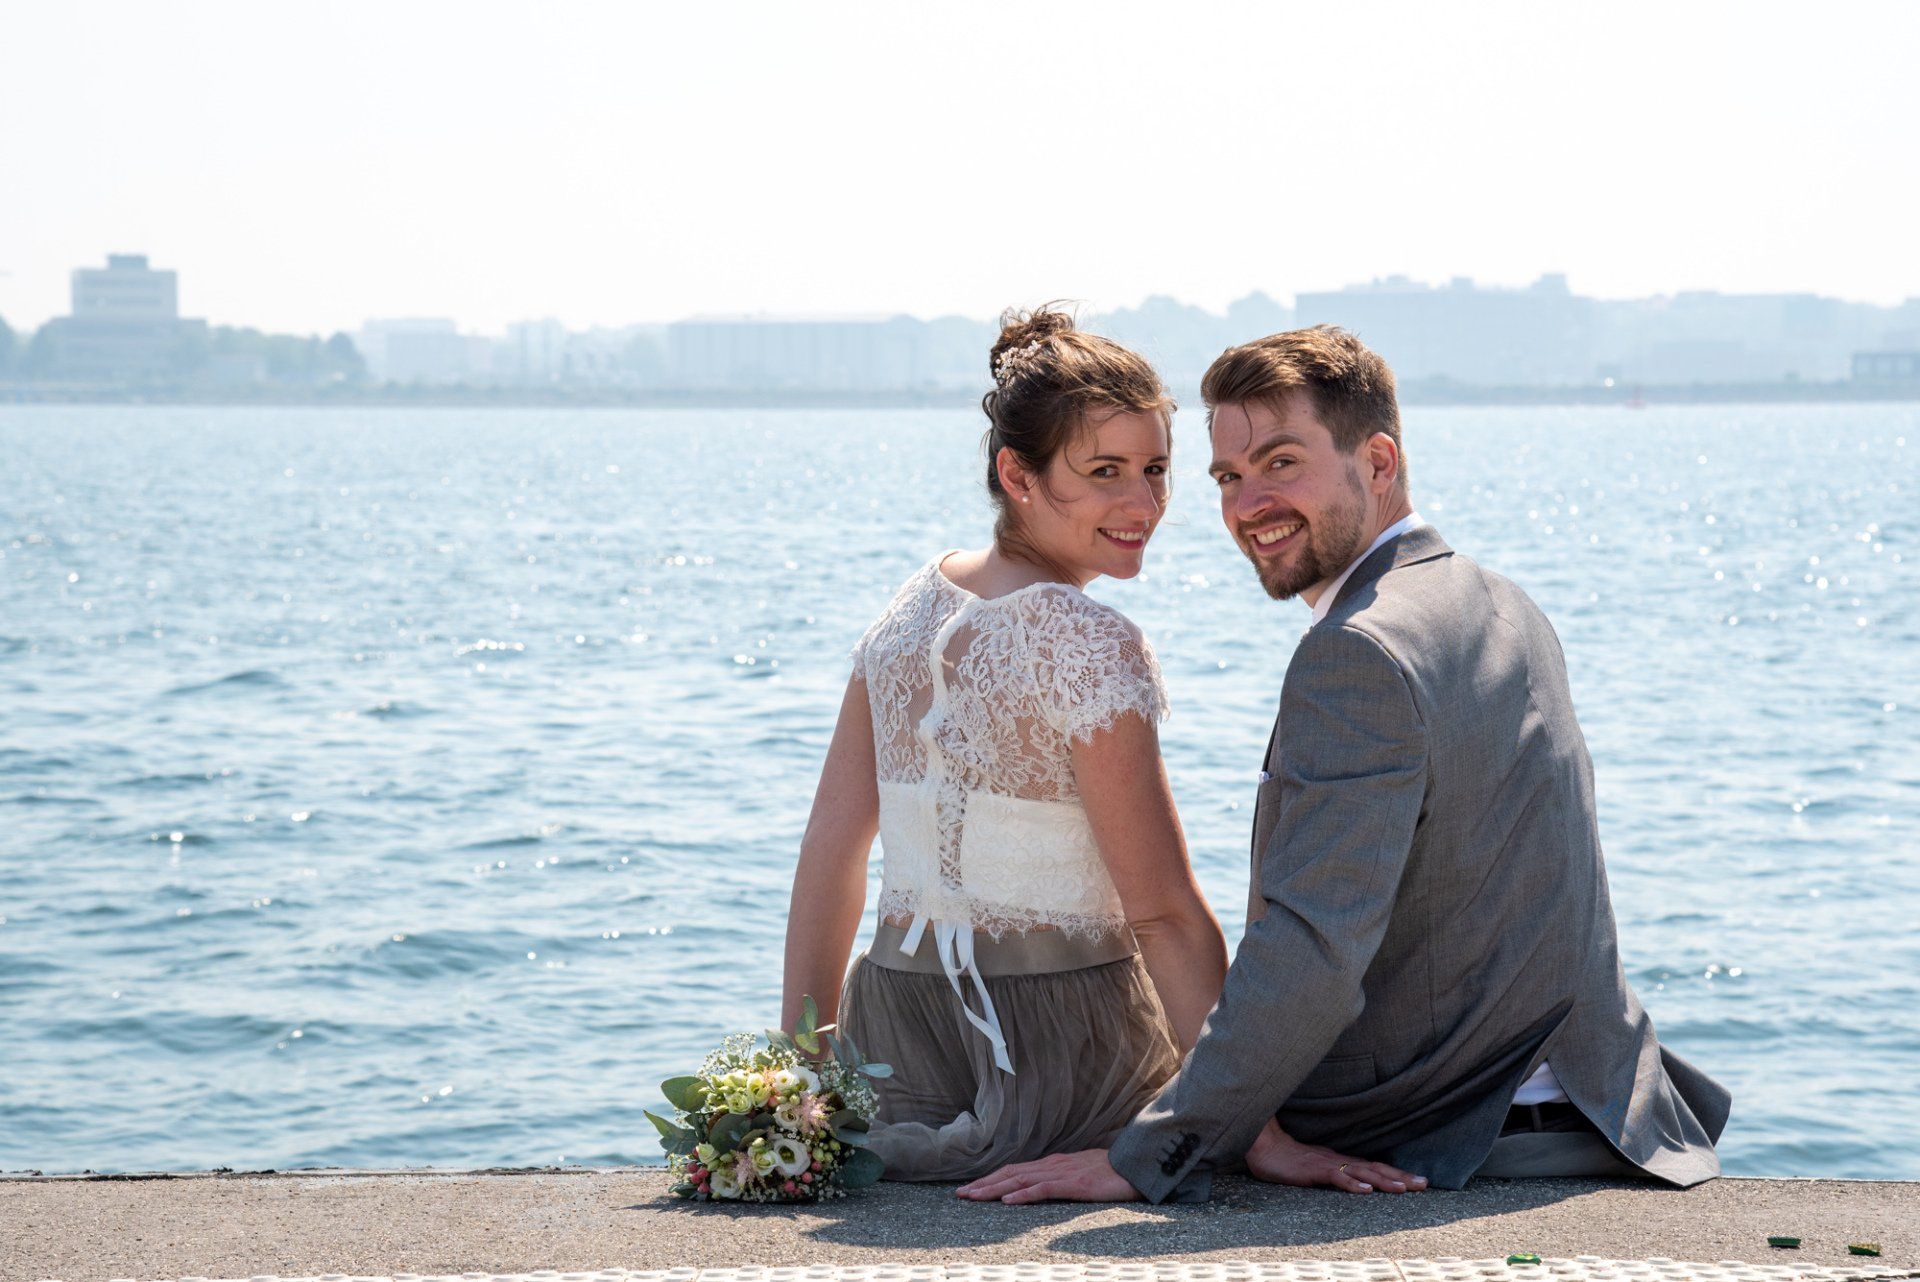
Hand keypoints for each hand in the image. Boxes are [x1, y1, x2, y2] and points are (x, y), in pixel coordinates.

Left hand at [955, 1149, 1141, 1203]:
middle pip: (1010, 1173)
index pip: (1014, 1170)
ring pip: (1020, 1180)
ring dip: (994, 1188)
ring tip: (973, 1196)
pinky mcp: (1075, 1185)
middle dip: (983, 1184)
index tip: (970, 1188)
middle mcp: (1053, 1165)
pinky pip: (1044, 1189)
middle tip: (960, 1194)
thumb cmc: (1111, 1172)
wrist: (1137, 1166)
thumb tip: (1041, 1186)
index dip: (991, 1178)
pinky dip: (1023, 1194)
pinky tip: (1008, 1200)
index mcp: (1053, 1164)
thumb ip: (1061, 1178)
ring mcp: (1063, 1173)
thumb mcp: (1080, 1173)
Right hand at [1245, 1118, 1426, 1193]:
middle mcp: (1340, 1161)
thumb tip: (1353, 1180)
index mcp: (1342, 1161)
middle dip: (1401, 1177)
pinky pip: (1337, 1177)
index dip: (1397, 1174)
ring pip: (1362, 1172)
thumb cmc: (1288, 1158)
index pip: (1375, 1168)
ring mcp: (1328, 1164)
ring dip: (1384, 1181)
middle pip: (1376, 1168)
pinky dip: (1352, 1185)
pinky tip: (1365, 1191)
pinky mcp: (1314, 1170)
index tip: (1418, 1180)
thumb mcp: (1317, 1166)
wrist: (1264, 1147)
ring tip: (1403, 1188)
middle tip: (1424, 1184)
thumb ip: (1335, 1172)